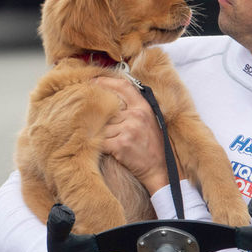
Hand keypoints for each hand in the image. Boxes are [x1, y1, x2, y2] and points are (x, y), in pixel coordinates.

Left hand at [93, 77, 168, 194]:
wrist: (160, 170)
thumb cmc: (152, 146)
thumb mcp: (149, 121)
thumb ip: (133, 109)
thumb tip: (111, 98)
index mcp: (143, 107)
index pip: (123, 86)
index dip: (106, 81)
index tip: (93, 81)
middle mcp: (136, 115)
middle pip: (107, 109)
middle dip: (99, 117)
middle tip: (91, 119)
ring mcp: (128, 129)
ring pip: (102, 126)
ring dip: (100, 134)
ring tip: (104, 141)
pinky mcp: (120, 144)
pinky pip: (100, 140)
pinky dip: (98, 145)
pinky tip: (103, 149)